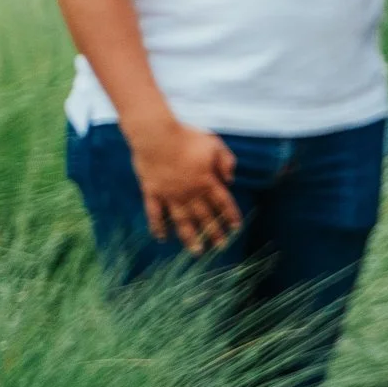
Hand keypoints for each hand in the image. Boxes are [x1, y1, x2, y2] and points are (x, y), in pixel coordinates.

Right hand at [126, 119, 239, 254]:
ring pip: (182, 221)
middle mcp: (189, 192)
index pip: (223, 202)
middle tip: (221, 247)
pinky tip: (162, 238)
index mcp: (206, 180)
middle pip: (204, 216)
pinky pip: (155, 214)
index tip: (236, 228)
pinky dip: (158, 227)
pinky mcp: (152, 192)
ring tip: (197, 251)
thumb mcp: (214, 144)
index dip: (230, 216)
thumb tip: (232, 180)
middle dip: (214, 232)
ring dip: (190, 237)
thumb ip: (226, 162)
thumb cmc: (187, 137)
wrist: (156, 135)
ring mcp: (169, 194)